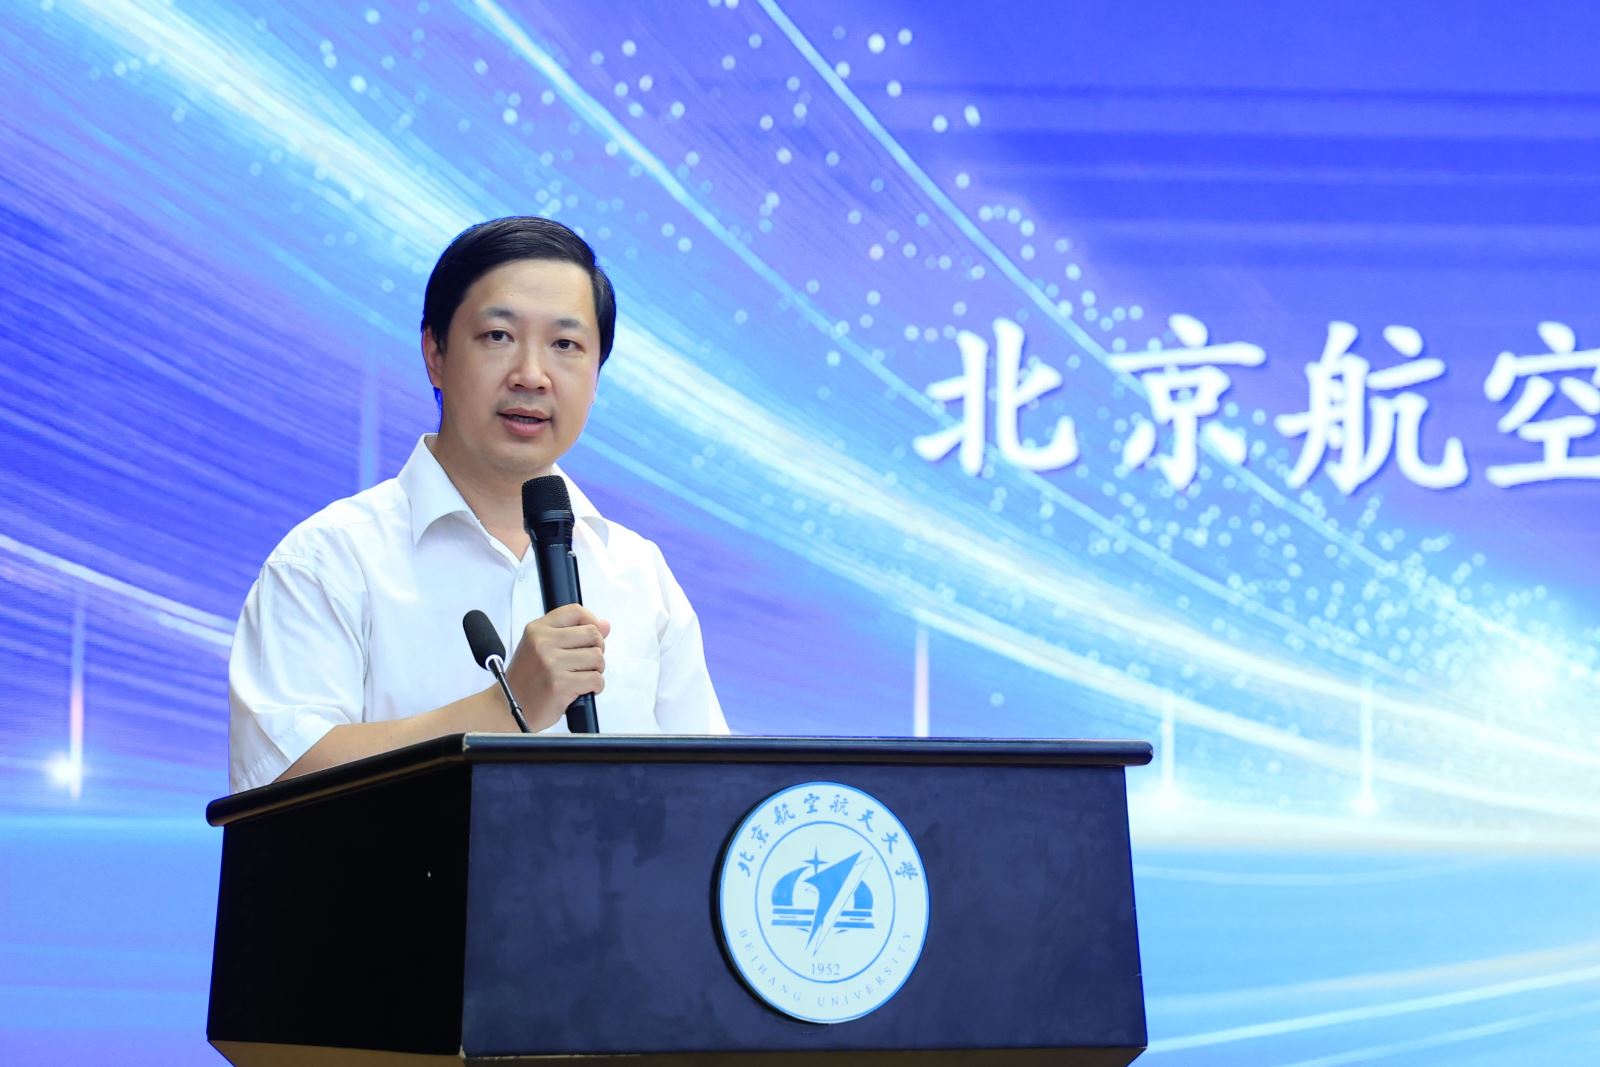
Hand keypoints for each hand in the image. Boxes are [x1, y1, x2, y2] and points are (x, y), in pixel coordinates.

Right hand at [504, 604, 610, 729]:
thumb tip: (605, 625)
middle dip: (597, 650)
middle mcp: (543, 643)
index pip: (575, 611)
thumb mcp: (540, 647)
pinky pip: (596, 679)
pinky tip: (581, 689)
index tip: (592, 636)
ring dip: (596, 671)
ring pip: (597, 658)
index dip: (592, 622)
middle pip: (593, 634)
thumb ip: (571, 633)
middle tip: (585, 662)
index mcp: (537, 629)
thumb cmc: (526, 679)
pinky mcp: (561, 684)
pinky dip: (595, 687)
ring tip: (579, 677)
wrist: (506, 708)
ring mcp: (552, 664)